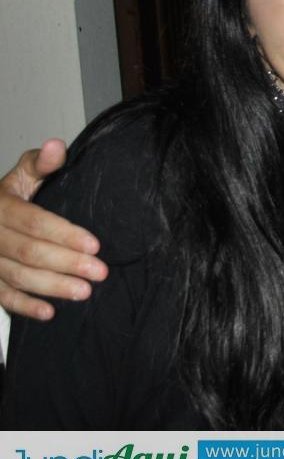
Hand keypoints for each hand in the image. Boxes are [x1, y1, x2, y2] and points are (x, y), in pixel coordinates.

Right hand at [0, 140, 107, 319]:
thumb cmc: (10, 196)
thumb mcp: (23, 175)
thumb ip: (41, 163)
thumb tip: (56, 146)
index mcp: (1, 206)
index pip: (33, 221)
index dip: (64, 234)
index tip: (94, 245)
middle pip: (28, 251)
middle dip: (66, 263)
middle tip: (99, 272)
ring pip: (17, 276)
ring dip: (51, 287)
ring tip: (84, 292)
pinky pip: (2, 297)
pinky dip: (23, 306)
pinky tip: (49, 312)